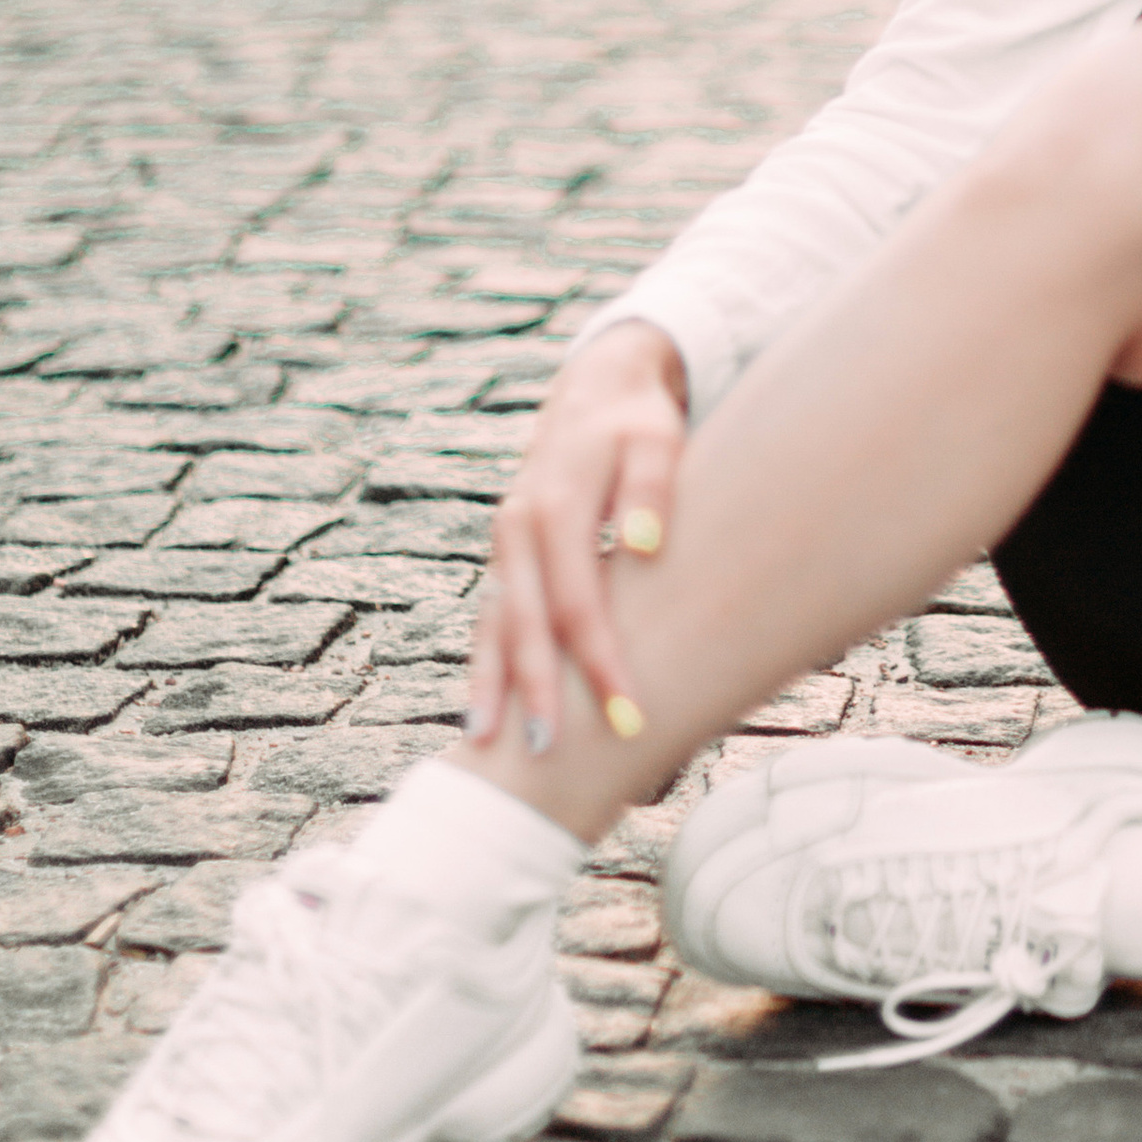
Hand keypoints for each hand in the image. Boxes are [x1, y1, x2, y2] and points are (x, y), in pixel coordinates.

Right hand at [466, 321, 686, 755]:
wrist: (597, 388)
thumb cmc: (638, 423)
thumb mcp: (656, 440)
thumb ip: (652, 488)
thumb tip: (648, 545)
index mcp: (555, 505)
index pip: (576, 600)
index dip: (598, 659)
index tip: (627, 713)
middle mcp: (518, 529)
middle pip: (524, 622)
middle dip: (536, 689)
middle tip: (552, 753)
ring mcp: (506, 545)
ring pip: (493, 623)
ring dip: (492, 685)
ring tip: (488, 748)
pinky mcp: (506, 557)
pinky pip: (490, 617)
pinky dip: (485, 663)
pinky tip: (484, 710)